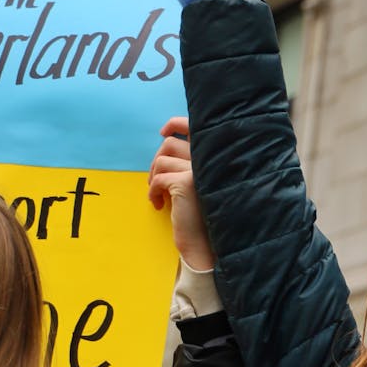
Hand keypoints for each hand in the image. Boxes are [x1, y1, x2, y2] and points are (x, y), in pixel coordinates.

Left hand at [149, 116, 213, 271]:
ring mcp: (199, 169)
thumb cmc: (200, 214)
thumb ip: (190, 162)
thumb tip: (167, 141)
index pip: (194, 126)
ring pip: (161, 161)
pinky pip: (157, 179)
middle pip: (169, 144)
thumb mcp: (197, 183)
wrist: (206, 244)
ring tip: (158, 195)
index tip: (163, 131)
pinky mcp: (186, 183)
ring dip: (153, 178)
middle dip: (156, 162)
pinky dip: (152, 192)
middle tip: (155, 181)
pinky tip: (158, 205)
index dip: (176, 123)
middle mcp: (211, 158)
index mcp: (215, 155)